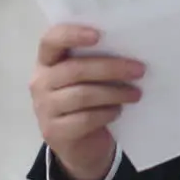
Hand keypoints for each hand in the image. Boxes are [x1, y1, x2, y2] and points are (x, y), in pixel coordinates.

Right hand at [29, 24, 144, 179]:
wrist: (78, 144)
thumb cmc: (85, 101)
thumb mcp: (85, 78)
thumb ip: (93, 60)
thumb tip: (128, 48)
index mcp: (46, 60)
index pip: (51, 40)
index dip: (72, 35)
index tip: (98, 35)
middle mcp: (40, 82)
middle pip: (75, 69)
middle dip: (111, 68)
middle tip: (139, 70)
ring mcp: (44, 108)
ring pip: (82, 95)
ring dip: (114, 93)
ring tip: (135, 94)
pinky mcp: (54, 132)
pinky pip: (85, 119)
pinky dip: (106, 113)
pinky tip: (118, 111)